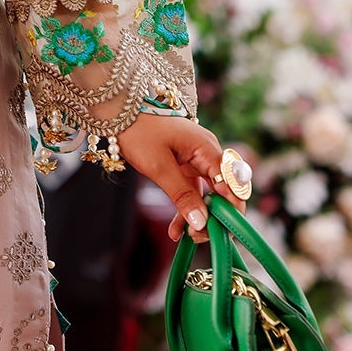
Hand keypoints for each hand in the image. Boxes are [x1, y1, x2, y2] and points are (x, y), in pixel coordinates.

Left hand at [113, 112, 249, 244]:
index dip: (232, 208)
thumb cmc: (140, 132)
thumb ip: (182, 196)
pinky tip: (176, 230)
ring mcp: (197, 160)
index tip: (222, 230)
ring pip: (206, 195)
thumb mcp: (159, 167)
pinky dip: (185, 209)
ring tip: (188, 237)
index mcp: (208, 149)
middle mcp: (208, 154)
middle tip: (199, 236)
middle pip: (223, 191)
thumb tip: (202, 223)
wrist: (119, 113)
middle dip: (215, 216)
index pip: (232, 183)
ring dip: (198, 216)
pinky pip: (191, 191)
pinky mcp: (185, 166)